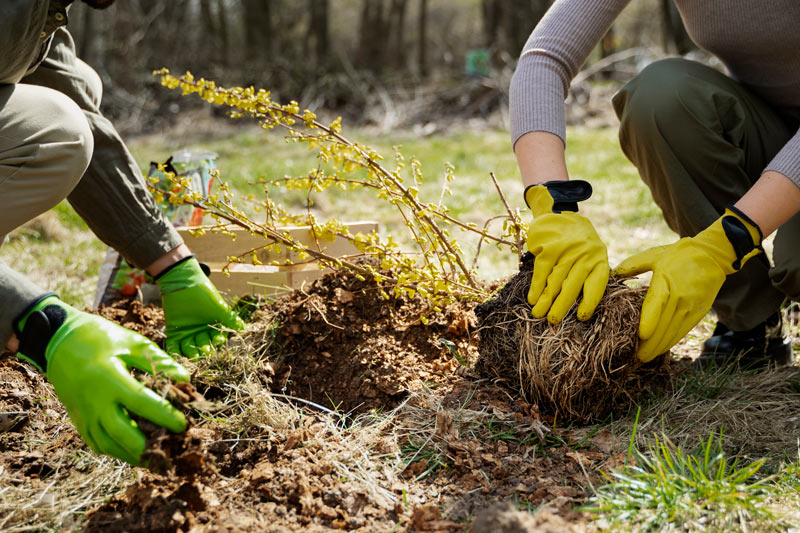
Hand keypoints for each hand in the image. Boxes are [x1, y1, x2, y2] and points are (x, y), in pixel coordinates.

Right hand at [15, 296, 188, 464]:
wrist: (60, 342)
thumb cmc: (101, 339)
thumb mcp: (132, 343)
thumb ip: (159, 361)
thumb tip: (185, 379)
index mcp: (110, 379)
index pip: (141, 404)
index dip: (164, 416)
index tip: (183, 425)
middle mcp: (95, 401)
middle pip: (123, 433)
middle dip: (149, 445)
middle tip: (172, 447)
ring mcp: (84, 414)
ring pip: (109, 445)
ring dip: (134, 455)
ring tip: (158, 458)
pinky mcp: (78, 421)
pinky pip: (97, 444)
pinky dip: (117, 452)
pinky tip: (135, 452)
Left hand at [156, 256, 244, 357]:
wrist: (185, 284)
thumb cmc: (205, 295)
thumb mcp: (220, 309)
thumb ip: (231, 320)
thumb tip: (245, 328)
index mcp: (212, 326)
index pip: (217, 338)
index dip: (219, 340)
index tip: (219, 340)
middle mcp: (200, 331)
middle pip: (204, 345)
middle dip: (205, 349)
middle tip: (205, 350)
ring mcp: (187, 332)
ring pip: (190, 348)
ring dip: (191, 352)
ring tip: (193, 355)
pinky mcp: (174, 332)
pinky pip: (174, 346)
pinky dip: (175, 352)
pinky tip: (177, 356)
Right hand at [525, 181, 608, 322]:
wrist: (559, 213)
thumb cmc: (576, 243)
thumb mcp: (589, 254)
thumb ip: (587, 275)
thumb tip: (578, 306)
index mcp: (599, 259)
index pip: (597, 284)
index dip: (589, 302)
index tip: (580, 317)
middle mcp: (585, 254)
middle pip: (573, 285)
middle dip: (562, 306)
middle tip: (553, 321)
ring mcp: (567, 250)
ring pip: (555, 280)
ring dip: (546, 299)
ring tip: (538, 314)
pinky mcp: (550, 246)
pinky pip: (542, 271)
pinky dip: (536, 286)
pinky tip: (532, 299)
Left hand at [613, 207, 762, 361]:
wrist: (712, 256)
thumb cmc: (678, 255)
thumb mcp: (654, 255)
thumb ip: (633, 265)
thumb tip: (613, 273)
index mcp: (666, 281)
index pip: (658, 304)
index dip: (650, 321)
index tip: (641, 335)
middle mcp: (680, 297)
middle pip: (664, 324)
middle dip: (650, 343)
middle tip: (635, 357)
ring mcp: (691, 307)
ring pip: (673, 332)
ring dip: (659, 347)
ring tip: (644, 358)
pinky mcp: (698, 313)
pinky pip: (682, 331)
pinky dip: (671, 342)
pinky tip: (660, 349)